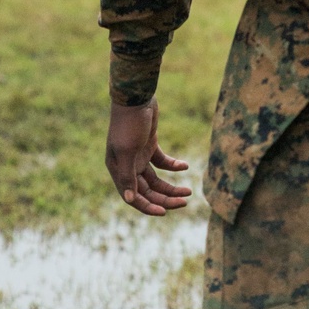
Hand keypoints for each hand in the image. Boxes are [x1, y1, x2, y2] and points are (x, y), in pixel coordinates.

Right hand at [105, 98, 191, 216]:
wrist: (136, 97)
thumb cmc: (129, 124)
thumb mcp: (128, 151)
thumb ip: (128, 176)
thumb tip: (129, 200)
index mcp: (118, 170)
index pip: (133, 197)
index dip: (148, 206)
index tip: (165, 212)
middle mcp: (127, 166)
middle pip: (148, 191)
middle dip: (166, 198)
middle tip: (185, 200)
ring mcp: (138, 156)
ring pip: (157, 180)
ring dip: (172, 186)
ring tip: (189, 190)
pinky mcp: (149, 146)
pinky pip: (163, 162)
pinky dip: (174, 166)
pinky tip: (185, 166)